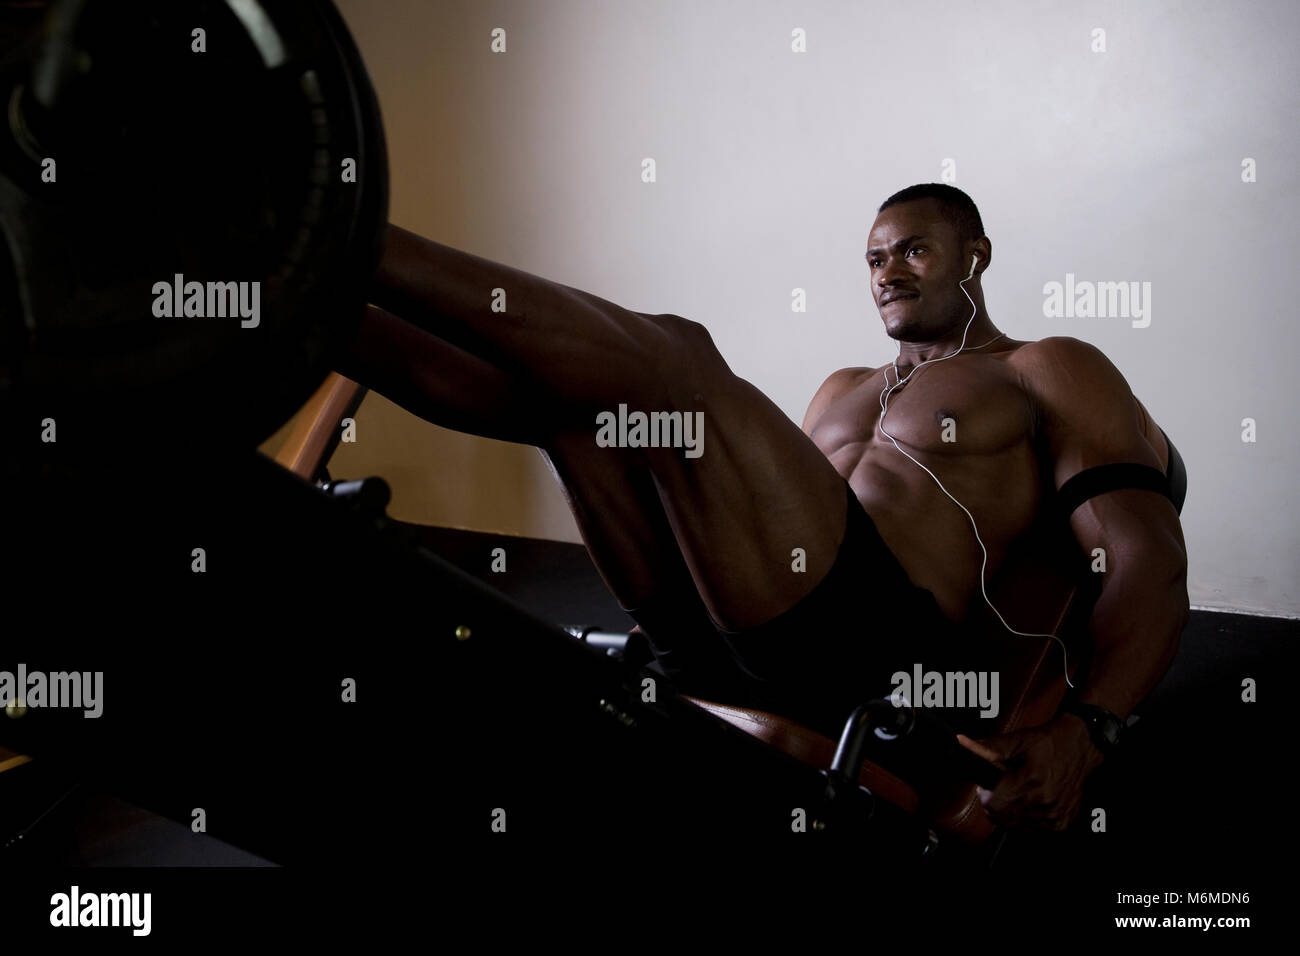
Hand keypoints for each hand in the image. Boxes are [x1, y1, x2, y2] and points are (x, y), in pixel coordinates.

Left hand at [956, 713, 1104, 831]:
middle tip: (1001, 788)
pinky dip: (1026, 817)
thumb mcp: (1015, 740)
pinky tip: (1031, 800)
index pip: (993, 805)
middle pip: (1001, 818)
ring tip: (1018, 791)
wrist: (1080, 748)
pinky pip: (1032, 829)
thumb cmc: (1048, 743)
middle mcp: (1044, 802)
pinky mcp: (1061, 824)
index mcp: (1031, 781)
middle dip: (994, 804)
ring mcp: (1054, 816)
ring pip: (1015, 826)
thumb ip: (987, 748)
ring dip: (1010, 812)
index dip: (985, 795)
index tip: (988, 786)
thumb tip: (961, 743)